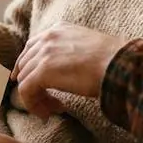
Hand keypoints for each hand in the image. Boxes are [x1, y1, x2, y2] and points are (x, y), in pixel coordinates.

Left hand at [12, 23, 127, 117]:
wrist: (118, 65)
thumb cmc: (112, 61)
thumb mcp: (87, 48)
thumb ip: (70, 53)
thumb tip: (65, 72)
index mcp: (59, 29)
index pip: (32, 47)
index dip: (29, 67)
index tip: (32, 83)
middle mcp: (48, 37)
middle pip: (25, 63)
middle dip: (33, 84)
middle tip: (49, 102)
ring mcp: (43, 53)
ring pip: (24, 78)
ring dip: (36, 97)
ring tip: (52, 110)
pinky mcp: (42, 71)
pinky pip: (26, 91)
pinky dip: (33, 104)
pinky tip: (48, 113)